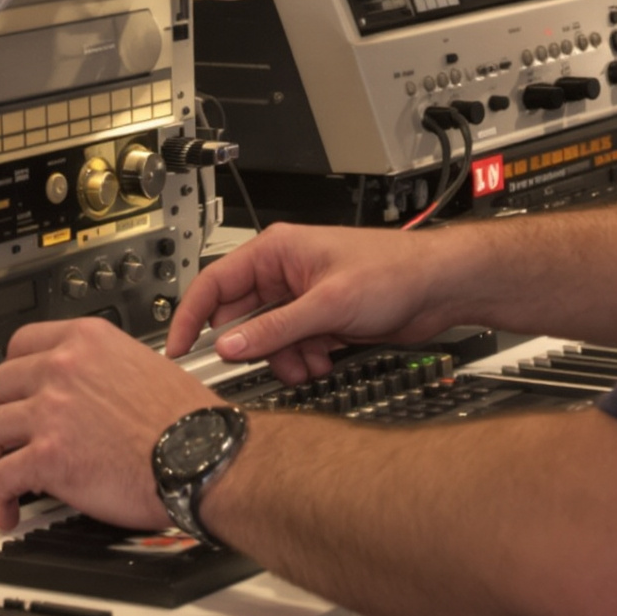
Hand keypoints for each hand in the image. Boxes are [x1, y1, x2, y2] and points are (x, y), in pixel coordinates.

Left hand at [0, 318, 222, 532]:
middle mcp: (63, 368)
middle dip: (3, 412)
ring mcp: (51, 410)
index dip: (15, 372)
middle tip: (12, 432)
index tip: (16, 389)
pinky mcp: (48, 456)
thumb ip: (104, 368)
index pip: (22, 343)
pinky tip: (7, 508)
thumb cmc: (189, 421)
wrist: (204, 457)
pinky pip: (1, 477)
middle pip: (0, 385)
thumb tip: (85, 389)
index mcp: (87, 341)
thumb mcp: (144, 364)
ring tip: (5, 470)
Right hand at [163, 224, 458, 383]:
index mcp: (275, 251)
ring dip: (285, 358)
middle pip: (242, 318)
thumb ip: (275, 328)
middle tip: (270, 362)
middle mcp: (284, 272)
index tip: (178, 350)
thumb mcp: (327, 305)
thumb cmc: (393, 272)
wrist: (437, 288)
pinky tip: (326, 359)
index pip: (214, 284)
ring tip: (311, 363)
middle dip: (256, 347)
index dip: (192, 317)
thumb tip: (229, 347)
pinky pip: (292, 345)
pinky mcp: (320, 318)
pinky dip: (304, 359)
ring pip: (267, 338)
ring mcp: (302, 296)